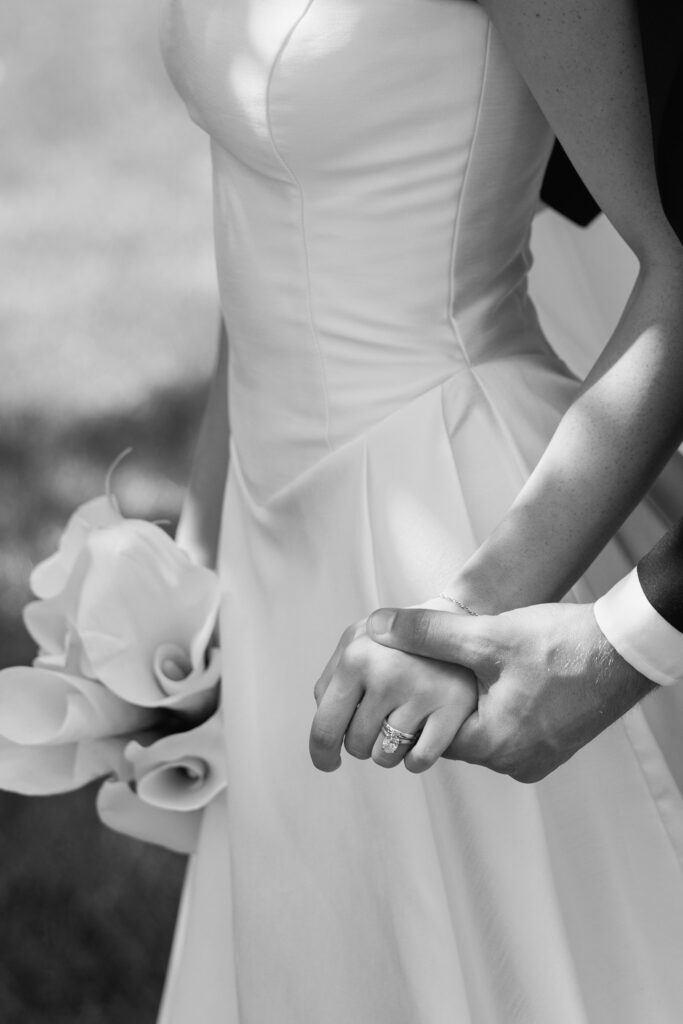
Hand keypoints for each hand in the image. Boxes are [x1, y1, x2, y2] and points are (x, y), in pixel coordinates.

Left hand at [310, 602, 476, 772]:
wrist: (458, 621)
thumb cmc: (399, 642)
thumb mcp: (358, 644)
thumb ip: (332, 681)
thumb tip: (323, 732)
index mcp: (355, 657)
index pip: (324, 728)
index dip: (322, 755)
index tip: (328, 764)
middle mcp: (385, 673)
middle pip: (356, 746)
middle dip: (363, 743)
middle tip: (380, 720)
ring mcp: (421, 690)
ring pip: (386, 756)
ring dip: (391, 749)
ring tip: (405, 720)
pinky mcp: (453, 707)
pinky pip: (419, 760)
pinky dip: (416, 758)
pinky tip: (422, 735)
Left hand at [367, 602, 655, 782]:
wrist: (625, 648)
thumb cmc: (561, 643)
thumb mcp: (487, 635)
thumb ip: (427, 633)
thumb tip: (378, 626)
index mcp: (493, 745)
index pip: (427, 734)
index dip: (416, 702)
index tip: (412, 674)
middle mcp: (514, 763)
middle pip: (454, 735)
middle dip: (444, 703)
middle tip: (440, 666)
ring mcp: (537, 759)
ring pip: (482, 732)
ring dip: (474, 704)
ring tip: (473, 667)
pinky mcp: (553, 747)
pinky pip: (509, 732)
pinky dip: (500, 708)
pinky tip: (503, 677)